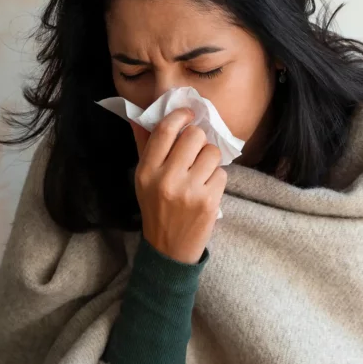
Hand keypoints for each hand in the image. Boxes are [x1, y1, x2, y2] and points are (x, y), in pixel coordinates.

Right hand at [132, 108, 227, 264]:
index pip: (165, 131)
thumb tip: (140, 117)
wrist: (169, 248)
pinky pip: (222, 172)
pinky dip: (216, 178)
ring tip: (201, 171)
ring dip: (210, 159)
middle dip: (198, 139)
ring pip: (212, 152)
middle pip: (194, 136)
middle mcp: (166, 179)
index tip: (188, 115)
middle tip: (194, 150)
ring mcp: (189, 191)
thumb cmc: (156, 208)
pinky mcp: (209, 201)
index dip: (180, 115)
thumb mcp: (143, 180)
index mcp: (146, 171)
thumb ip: (144, 147)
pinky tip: (205, 189)